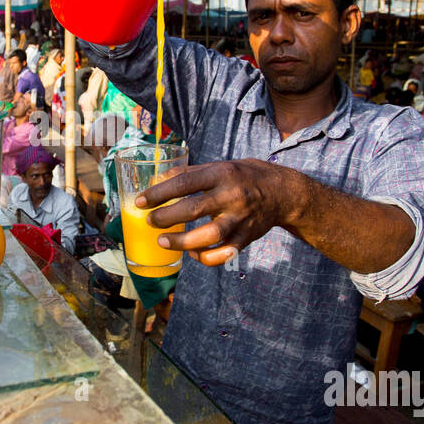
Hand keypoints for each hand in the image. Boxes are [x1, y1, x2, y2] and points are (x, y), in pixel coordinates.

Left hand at [136, 160, 307, 266]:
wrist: (282, 193)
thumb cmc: (244, 177)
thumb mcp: (220, 166)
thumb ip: (191, 173)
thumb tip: (158, 180)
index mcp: (222, 174)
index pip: (184, 183)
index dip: (159, 193)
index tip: (140, 201)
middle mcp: (232, 196)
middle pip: (194, 209)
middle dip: (166, 217)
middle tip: (150, 221)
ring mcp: (240, 219)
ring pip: (209, 236)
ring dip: (182, 241)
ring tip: (163, 241)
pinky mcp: (246, 238)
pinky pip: (223, 254)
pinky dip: (205, 257)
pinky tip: (192, 254)